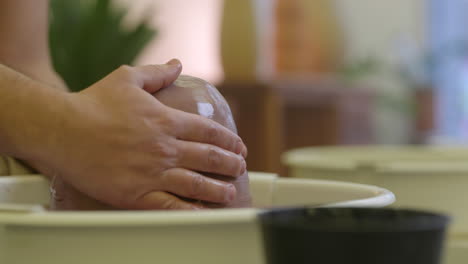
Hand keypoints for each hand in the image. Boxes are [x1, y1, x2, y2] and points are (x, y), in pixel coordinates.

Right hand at [40, 60, 246, 209]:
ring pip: (197, 184)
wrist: (62, 130)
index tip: (240, 147)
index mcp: (167, 121)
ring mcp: (153, 172)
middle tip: (240, 168)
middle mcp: (166, 147)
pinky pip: (170, 206)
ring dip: (218, 189)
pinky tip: (202, 212)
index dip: (230, 140)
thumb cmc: (93, 103)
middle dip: (231, 164)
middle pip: (210, 158)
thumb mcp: (128, 78)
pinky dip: (190, 211)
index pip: (210, 132)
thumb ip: (157, 72)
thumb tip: (177, 63)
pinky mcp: (137, 193)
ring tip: (230, 193)